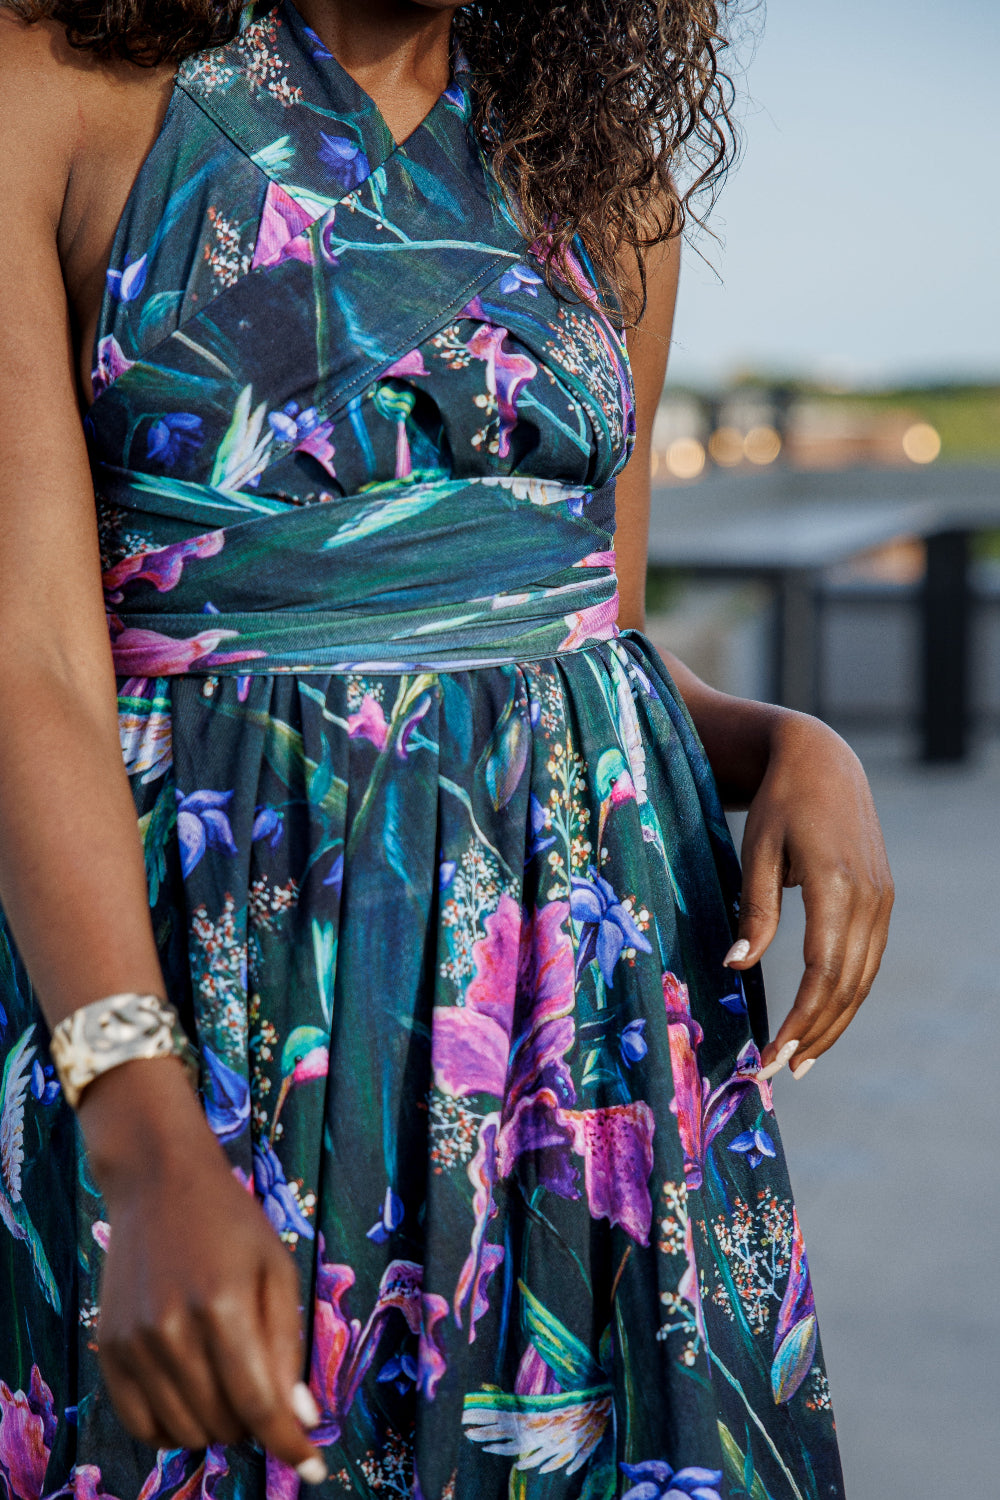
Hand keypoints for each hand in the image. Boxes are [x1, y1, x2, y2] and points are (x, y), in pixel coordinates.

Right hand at [78, 1059, 325, 1479]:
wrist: (158, 1181)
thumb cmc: (231, 1223)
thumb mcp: (276, 1270)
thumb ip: (287, 1346)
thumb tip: (299, 1419)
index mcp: (224, 1306)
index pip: (260, 1405)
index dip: (290, 1444)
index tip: (313, 1468)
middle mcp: (172, 1331)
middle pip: (224, 1424)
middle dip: (257, 1424)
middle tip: (266, 1392)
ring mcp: (134, 1343)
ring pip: (185, 1432)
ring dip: (218, 1426)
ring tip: (230, 1383)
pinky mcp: (109, 1349)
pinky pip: (142, 1425)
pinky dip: (174, 1428)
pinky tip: (194, 1396)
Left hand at [722, 713, 893, 1078]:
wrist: (823, 761)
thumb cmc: (779, 803)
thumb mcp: (756, 849)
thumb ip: (754, 910)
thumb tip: (737, 965)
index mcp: (836, 885)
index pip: (822, 972)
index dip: (798, 1019)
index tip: (769, 1054)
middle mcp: (869, 898)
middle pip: (847, 987)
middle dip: (813, 1034)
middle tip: (777, 1071)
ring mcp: (882, 900)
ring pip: (863, 980)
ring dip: (834, 1025)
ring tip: (800, 1061)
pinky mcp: (882, 900)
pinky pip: (868, 962)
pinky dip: (847, 997)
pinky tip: (823, 1021)